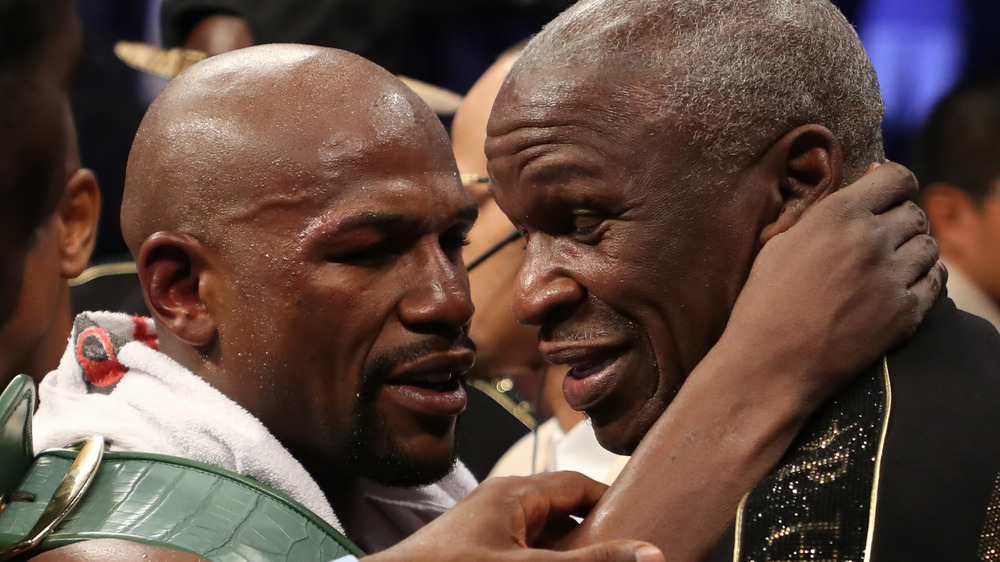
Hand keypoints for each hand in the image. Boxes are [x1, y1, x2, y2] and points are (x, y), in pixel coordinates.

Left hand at [369, 472, 663, 561]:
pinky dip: (547, 561)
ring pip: (546, 536)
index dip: (613, 503)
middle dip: (595, 536)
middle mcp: (504, 504)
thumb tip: (651, 553)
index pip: (579, 485)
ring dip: (570, 553)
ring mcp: (490, 528)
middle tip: (626, 554)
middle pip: (565, 512)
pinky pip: (526, 550)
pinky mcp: (481, 550)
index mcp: (515, 493)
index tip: (644, 523)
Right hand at [720, 160, 941, 410]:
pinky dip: (925, 278)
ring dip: (914, 250)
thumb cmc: (764, 302)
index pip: (897, 177)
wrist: (770, 363)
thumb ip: (817, 212)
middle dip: (900, 221)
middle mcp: (872, 240)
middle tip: (880, 238)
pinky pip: (936, 282)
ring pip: (929, 247)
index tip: (885, 196)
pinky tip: (903, 284)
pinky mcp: (906, 313)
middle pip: (915, 214)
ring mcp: (893, 277)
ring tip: (891, 263)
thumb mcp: (778, 244)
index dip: (894, 184)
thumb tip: (850, 187)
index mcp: (838, 215)